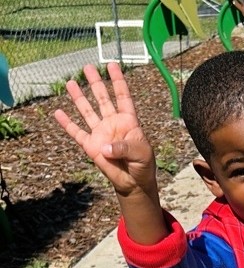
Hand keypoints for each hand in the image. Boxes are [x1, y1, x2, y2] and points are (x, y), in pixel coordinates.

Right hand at [53, 62, 156, 198]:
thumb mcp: (141, 154)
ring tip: (70, 83)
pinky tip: (58, 113)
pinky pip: (77, 133)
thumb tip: (104, 147)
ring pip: (87, 112)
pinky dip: (67, 124)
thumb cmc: (142, 165)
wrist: (133, 183)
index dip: (118, 81)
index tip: (112, 65)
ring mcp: (100, 133)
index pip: (123, 96)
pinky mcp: (91, 146)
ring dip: (79, 98)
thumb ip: (125, 148)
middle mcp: (112, 123)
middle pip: (102, 99)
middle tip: (87, 67)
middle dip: (95, 83)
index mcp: (128, 121)